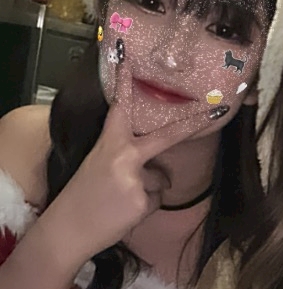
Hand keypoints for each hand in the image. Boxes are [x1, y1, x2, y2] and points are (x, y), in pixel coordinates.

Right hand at [47, 63, 210, 262]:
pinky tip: (124, 212)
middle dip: (189, 125)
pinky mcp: (142, 200)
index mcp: (108, 144)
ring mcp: (134, 178)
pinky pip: (157, 200)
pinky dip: (144, 207)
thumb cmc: (82, 198)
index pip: (119, 108)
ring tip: (119, 200)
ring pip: (160, 180)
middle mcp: (123, 156)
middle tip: (210, 112)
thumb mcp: (98, 167)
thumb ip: (124, 157)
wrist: (67, 230)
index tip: (128, 58)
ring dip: (147, 190)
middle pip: (165, 138)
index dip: (125, 83)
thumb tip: (154, 166)